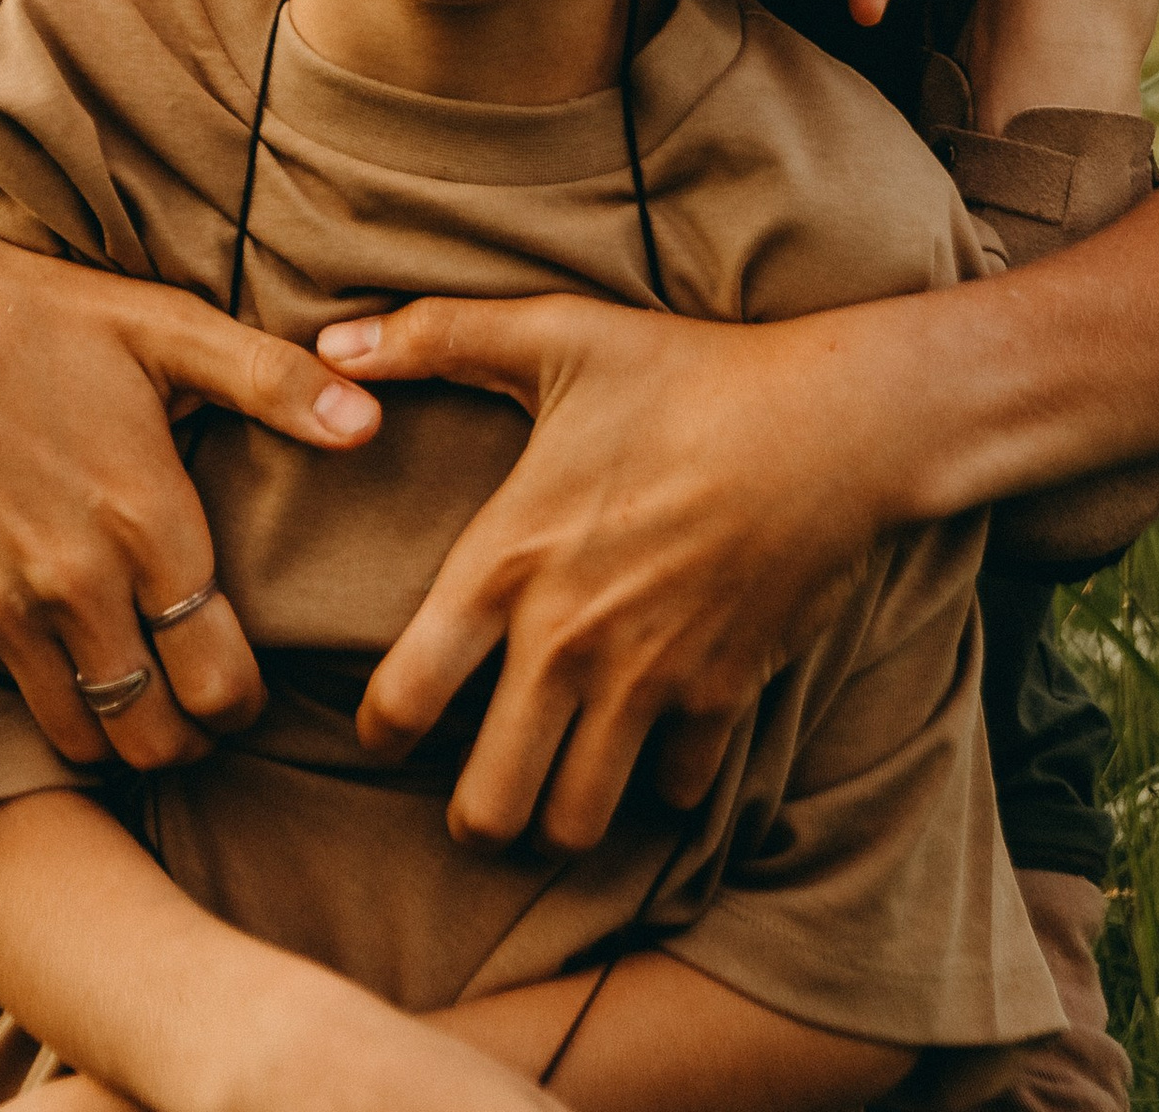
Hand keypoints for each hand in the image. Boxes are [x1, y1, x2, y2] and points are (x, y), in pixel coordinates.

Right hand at [0, 172, 376, 773]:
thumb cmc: (48, 311)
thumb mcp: (169, 327)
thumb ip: (275, 382)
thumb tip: (373, 420)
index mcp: (146, 522)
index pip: (219, 679)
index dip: (245, 703)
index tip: (251, 689)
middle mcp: (75, 583)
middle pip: (155, 733)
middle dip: (192, 737)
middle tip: (205, 710)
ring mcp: (1, 605)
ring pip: (81, 738)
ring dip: (121, 735)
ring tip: (145, 703)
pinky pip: (13, 694)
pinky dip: (49, 697)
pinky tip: (71, 659)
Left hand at [314, 291, 909, 853]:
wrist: (828, 424)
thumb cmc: (683, 373)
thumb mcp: (554, 334)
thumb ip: (435, 336)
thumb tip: (330, 344)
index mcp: (507, 562)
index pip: (404, 698)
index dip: (378, 735)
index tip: (385, 734)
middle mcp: (567, 641)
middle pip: (488, 809)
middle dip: (474, 821)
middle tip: (478, 797)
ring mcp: (647, 680)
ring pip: (577, 824)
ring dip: (561, 820)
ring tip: (554, 790)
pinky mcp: (721, 698)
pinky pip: (676, 793)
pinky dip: (661, 786)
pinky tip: (652, 749)